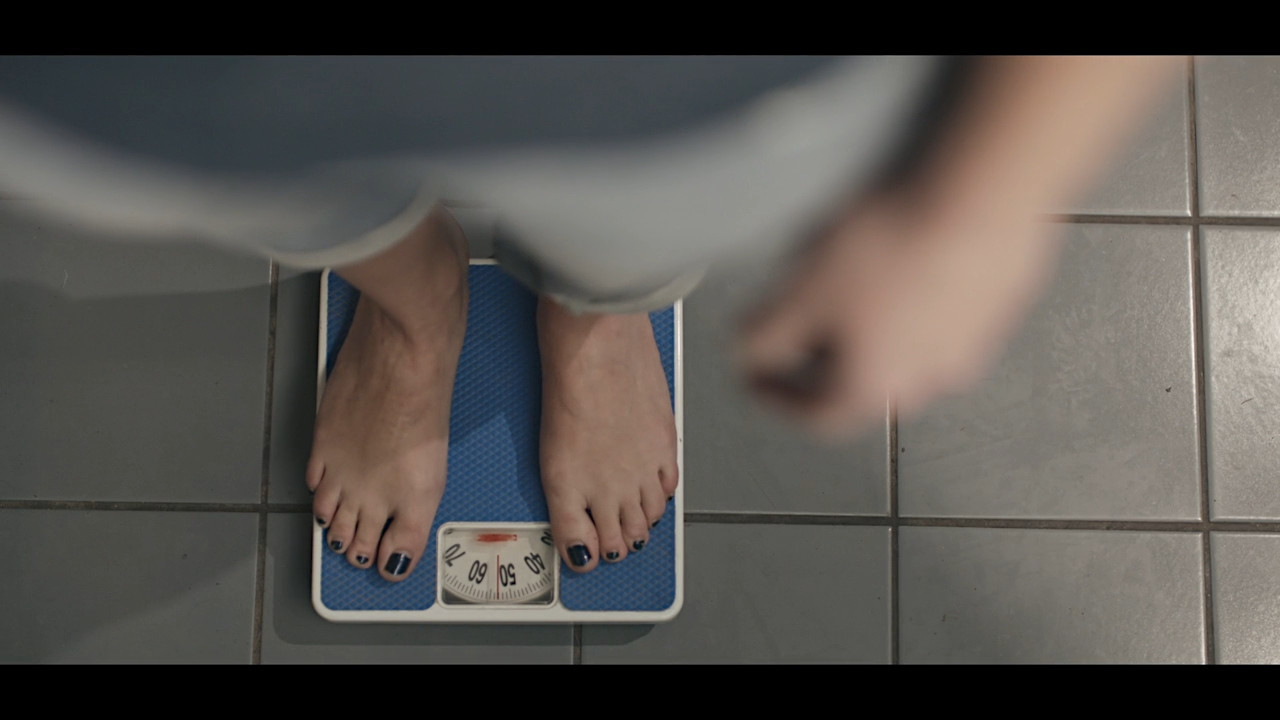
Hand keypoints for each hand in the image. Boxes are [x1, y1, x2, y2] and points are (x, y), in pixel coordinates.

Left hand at [738, 190, 1062, 439]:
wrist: (983, 196)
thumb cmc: (889, 248)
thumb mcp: (798, 291)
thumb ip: (764, 333)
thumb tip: (747, 352)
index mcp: (874, 388)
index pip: (817, 417)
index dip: (778, 399)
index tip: (756, 380)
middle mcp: (930, 381)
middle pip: (866, 383)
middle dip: (827, 359)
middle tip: (804, 328)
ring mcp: (973, 344)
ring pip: (910, 348)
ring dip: (877, 327)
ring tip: (852, 283)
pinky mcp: (1001, 303)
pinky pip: (948, 313)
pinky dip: (917, 299)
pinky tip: (905, 257)